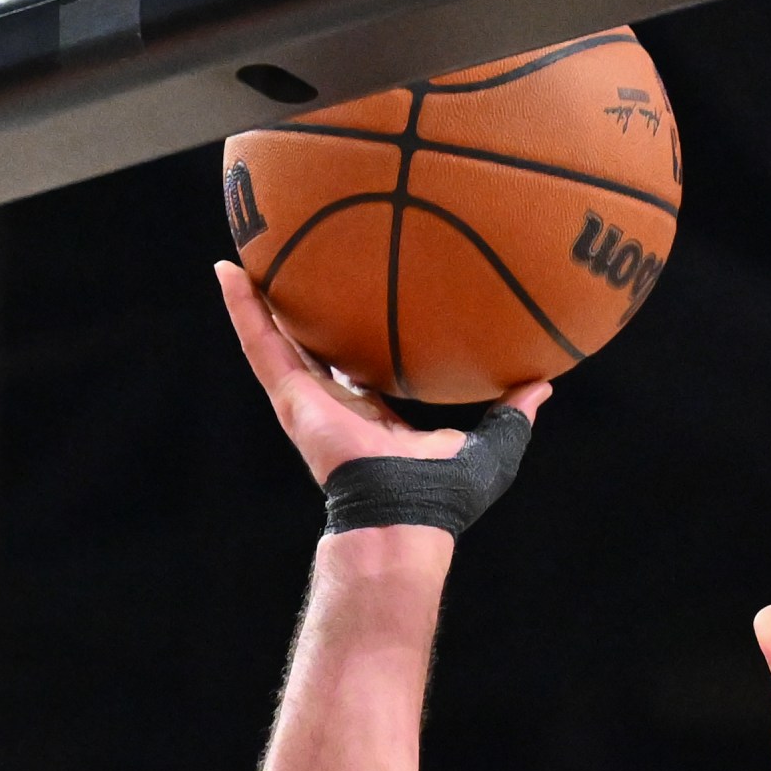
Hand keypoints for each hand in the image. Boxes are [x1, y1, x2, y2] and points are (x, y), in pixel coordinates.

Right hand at [216, 264, 550, 488]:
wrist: (402, 516)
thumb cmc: (442, 497)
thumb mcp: (489, 448)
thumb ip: (512, 416)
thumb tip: (543, 384)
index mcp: (376, 416)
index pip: (363, 368)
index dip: (360, 338)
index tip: (359, 304)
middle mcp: (337, 404)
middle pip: (315, 347)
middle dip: (304, 312)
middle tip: (296, 266)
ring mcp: (309, 400)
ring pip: (277, 338)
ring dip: (257, 300)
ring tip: (243, 254)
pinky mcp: (291, 397)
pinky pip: (261, 344)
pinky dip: (242, 308)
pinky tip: (227, 270)